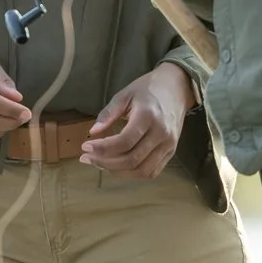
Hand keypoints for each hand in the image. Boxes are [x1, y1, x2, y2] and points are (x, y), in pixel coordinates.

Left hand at [80, 63, 194, 177]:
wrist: (176, 88)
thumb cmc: (147, 89)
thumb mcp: (124, 95)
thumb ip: (108, 113)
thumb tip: (92, 132)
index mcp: (148, 116)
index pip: (124, 141)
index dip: (102, 148)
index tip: (85, 147)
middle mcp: (161, 134)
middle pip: (132, 159)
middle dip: (105, 162)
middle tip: (86, 158)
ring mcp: (169, 145)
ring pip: (142, 170)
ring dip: (118, 172)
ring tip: (99, 164)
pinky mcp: (171, 152)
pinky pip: (152, 171)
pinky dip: (133, 174)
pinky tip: (117, 167)